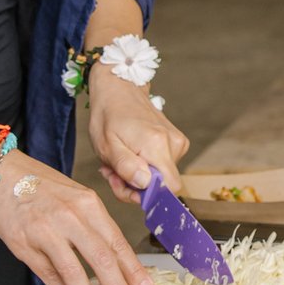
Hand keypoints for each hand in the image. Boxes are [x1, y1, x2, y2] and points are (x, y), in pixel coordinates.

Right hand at [0, 152, 152, 284]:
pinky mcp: (24, 245)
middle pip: (100, 258)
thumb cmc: (41, 186)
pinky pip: (48, 274)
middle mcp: (70, 217)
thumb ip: (93, 225)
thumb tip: (113, 261)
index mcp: (88, 204)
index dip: (132, 268)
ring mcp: (46, 232)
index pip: (116, 241)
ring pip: (73, 271)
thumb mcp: (75, 196)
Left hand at [84, 70, 188, 195]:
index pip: (169, 189)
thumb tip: (145, 185)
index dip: (147, 196)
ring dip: (136, 176)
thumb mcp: (106, 144)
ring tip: (119, 159)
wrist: (120, 88)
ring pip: (161, 177)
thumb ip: (126, 167)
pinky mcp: (177, 142)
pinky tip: (130, 154)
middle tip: (113, 173)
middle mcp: (173, 144)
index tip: (125, 186)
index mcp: (156, 145)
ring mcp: (178, 142)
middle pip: (163, 185)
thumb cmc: (109, 114)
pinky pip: (163, 166)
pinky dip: (144, 167)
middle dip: (136, 187)